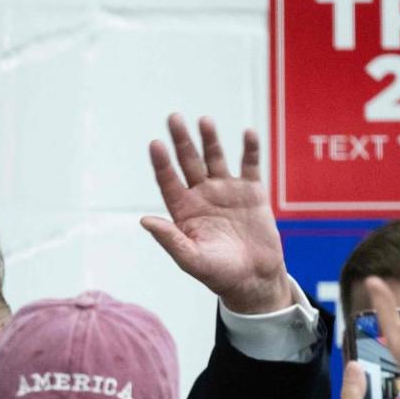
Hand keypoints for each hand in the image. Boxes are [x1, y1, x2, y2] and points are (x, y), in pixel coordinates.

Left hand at [141, 113, 290, 313]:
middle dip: (182, 140)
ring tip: (205, 121)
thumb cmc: (220, 274)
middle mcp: (203, 195)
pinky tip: (247, 133)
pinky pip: (250, 165)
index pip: (168, 180)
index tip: (155, 144)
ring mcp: (227, 191)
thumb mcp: (191, 260)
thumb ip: (170, 239)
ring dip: (210, 139)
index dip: (162, 163)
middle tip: (173, 118)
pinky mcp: (252, 192)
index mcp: (184, 210)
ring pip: (216, 158)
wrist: (255, 280)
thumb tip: (144, 220)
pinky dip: (249, 149)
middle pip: (189, 161)